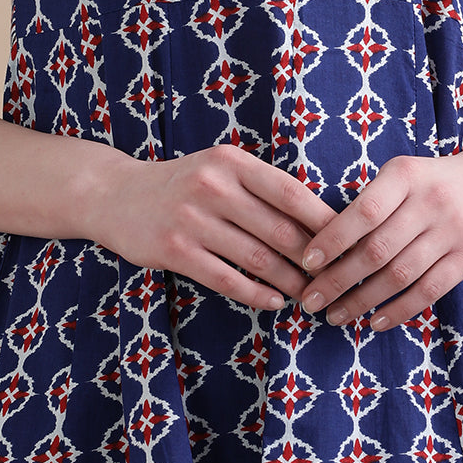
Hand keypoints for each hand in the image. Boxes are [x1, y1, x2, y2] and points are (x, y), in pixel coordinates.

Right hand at [95, 144, 339, 310]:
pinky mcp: (175, 251)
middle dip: (312, 259)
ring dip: (289, 282)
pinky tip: (274, 302)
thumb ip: (260, 187)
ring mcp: (191, 219)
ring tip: (308, 295)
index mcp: (231, 161)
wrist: (116, 194)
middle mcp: (212, 185)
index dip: (322, 220)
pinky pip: (227, 279)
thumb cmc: (184, 183)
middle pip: (278, 229)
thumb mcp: (220, 168)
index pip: (289, 191)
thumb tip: (319, 220)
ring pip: (257, 258)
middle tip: (333, 278)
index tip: (346, 242)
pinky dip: (257, 295)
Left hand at [297, 147, 462, 330]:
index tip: (307, 262)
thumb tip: (321, 242)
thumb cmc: (432, 183)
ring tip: (336, 315)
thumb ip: (372, 201)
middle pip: (377, 249)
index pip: (364, 211)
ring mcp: (454, 229)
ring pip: (400, 275)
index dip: (333, 238)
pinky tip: (375, 322)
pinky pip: (429, 290)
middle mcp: (431, 200)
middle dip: (339, 279)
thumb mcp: (403, 175)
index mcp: (406, 174)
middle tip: (311, 300)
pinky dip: (398, 310)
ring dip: (363, 301)